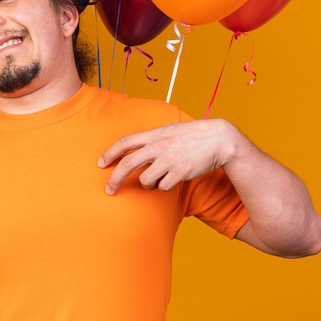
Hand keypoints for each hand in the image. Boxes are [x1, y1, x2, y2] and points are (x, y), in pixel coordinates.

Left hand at [97, 119, 237, 194]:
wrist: (219, 139)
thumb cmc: (193, 135)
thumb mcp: (170, 130)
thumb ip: (153, 139)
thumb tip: (135, 149)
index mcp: (154, 134)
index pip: (125, 142)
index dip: (110, 153)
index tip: (100, 163)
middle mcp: (158, 146)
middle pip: (127, 164)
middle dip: (114, 179)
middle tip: (109, 189)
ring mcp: (168, 160)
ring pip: (145, 180)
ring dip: (148, 184)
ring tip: (158, 179)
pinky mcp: (179, 173)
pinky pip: (163, 187)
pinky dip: (164, 187)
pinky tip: (173, 179)